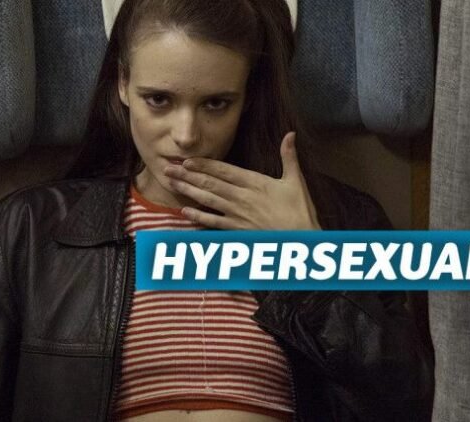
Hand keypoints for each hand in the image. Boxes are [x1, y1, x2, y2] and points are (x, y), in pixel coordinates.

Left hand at [164, 132, 321, 229]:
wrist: (301, 239)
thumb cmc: (300, 211)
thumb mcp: (296, 181)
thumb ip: (289, 157)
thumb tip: (290, 134)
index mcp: (255, 183)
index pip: (224, 170)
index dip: (204, 165)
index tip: (188, 160)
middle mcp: (242, 197)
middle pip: (210, 183)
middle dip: (188, 175)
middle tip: (169, 168)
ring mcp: (238, 214)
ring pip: (208, 200)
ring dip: (188, 191)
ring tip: (172, 183)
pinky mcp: (238, 229)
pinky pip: (214, 222)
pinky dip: (199, 216)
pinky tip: (185, 211)